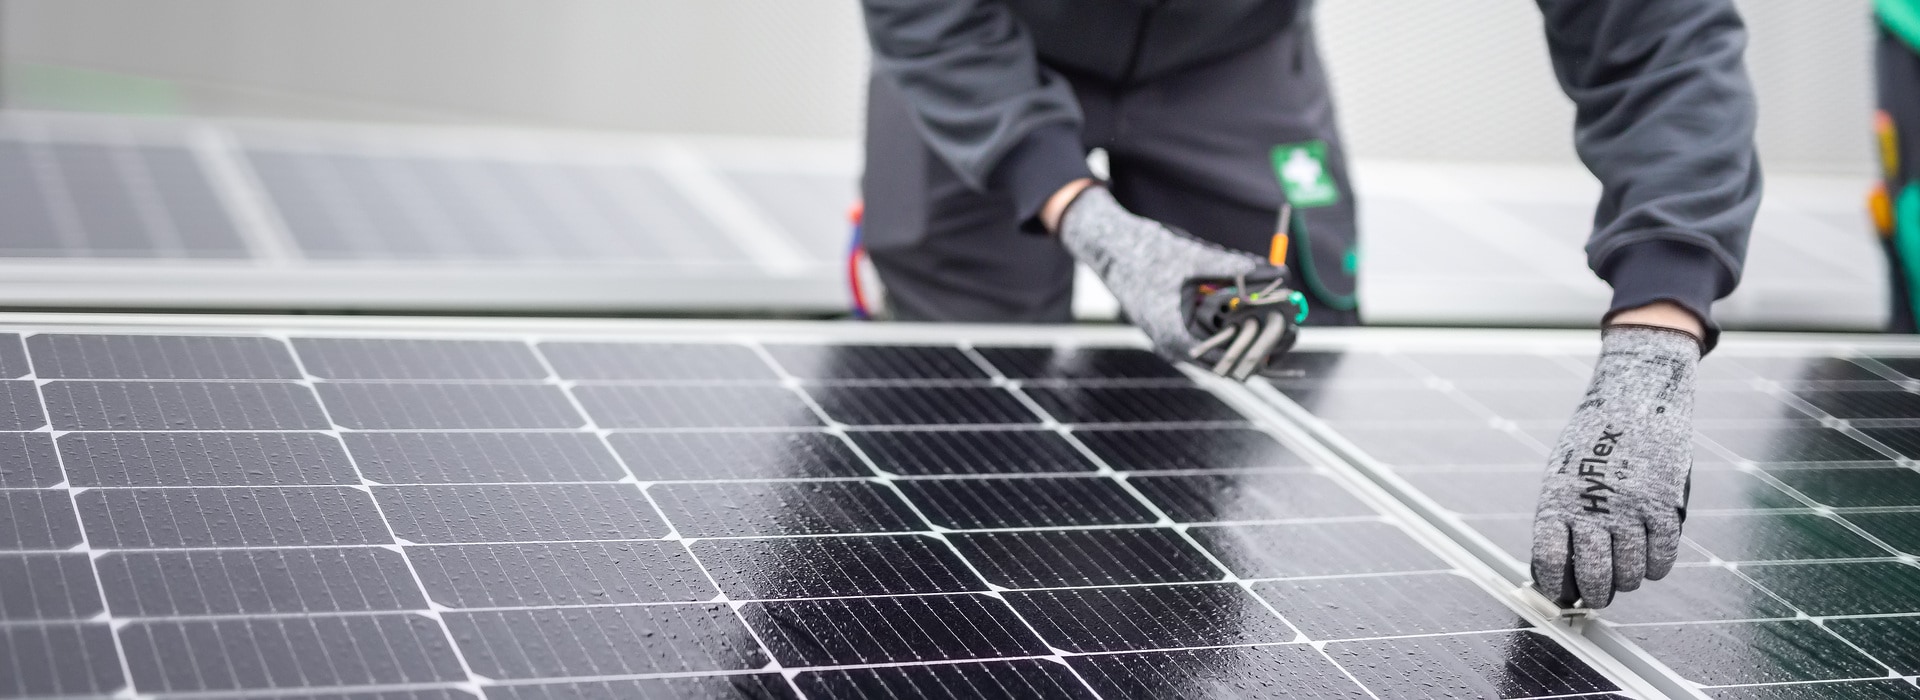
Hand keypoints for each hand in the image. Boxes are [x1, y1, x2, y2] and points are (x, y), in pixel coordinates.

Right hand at [1054, 186, 1285, 378]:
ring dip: (1246, 335)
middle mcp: (1174, 347)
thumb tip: (1277, 271)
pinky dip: (1229, 327)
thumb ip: (1235, 267)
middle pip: (1230, 360)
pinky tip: (1246, 309)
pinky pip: (1208, 338)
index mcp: (1178, 337)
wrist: (1108, 248)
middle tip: (1291, 325)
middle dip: (1262, 343)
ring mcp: (1171, 342)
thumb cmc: (1145, 253)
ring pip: (1220, 350)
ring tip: (1272, 314)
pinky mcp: (1170, 331)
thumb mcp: (1194, 257)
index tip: (1289, 329)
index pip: (1233, 361)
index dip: (1265, 347)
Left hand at [1530, 324, 1700, 607]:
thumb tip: (1556, 575)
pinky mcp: (1665, 505)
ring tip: (1625, 570)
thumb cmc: (1592, 443)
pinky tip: (1650, 558)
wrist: (1634, 399)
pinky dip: (1657, 567)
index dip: (1555, 587)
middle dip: (1596, 595)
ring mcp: (1630, 508)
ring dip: (1628, 581)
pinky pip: (1663, 559)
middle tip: (1599, 593)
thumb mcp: (1562, 475)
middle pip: (1594, 578)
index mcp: (1558, 500)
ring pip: (1631, 576)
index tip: (1562, 594)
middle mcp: (1591, 507)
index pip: (1550, 561)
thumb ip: (1560, 520)